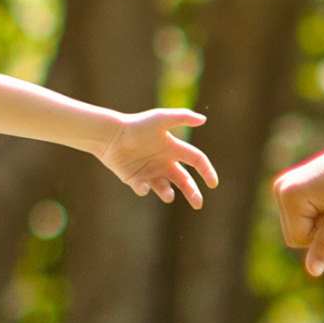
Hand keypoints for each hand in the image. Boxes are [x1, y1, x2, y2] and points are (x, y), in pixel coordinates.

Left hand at [92, 105, 218, 208]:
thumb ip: (182, 117)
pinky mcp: (135, 179)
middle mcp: (164, 162)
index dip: (207, 171)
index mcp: (173, 148)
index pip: (196, 160)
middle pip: (184, 180)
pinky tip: (141, 185)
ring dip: (169, 194)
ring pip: (166, 189)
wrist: (110, 135)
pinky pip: (144, 189)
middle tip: (198, 204)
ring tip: (168, 195)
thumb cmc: (136, 126)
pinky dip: (144, 190)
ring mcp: (150, 171)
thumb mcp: (160, 119)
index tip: (213, 184)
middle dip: (193, 192)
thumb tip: (203, 119)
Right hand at [271, 148, 323, 276]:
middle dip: (318, 228)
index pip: (297, 240)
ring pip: (297, 228)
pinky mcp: (291, 186)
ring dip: (318, 221)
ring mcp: (283, 186)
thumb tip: (312, 272)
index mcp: (289, 195)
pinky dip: (317, 213)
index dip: (322, 233)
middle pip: (293, 235)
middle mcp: (280, 188)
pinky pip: (300, 217)